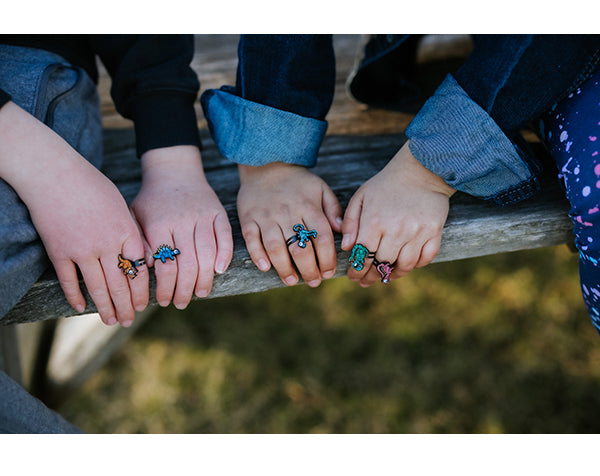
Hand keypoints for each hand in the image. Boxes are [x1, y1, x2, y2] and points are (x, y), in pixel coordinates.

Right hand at [0, 102, 147, 325]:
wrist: (54, 173)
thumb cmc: (92, 185)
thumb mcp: (121, 206)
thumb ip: (130, 232)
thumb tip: (139, 257)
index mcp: (126, 232)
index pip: (139, 270)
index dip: (142, 291)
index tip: (144, 304)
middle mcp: (107, 244)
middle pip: (120, 284)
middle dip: (126, 306)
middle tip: (128, 321)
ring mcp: (81, 250)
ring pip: (97, 288)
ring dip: (105, 307)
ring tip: (110, 321)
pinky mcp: (59, 251)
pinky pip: (69, 280)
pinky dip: (74, 295)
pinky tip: (80, 307)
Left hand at [131, 146, 232, 308]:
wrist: (174, 170)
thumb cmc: (152, 200)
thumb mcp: (135, 218)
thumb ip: (140, 243)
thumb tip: (148, 268)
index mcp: (159, 225)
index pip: (165, 265)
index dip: (166, 287)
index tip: (164, 300)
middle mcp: (182, 221)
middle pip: (188, 264)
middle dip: (185, 289)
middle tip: (182, 302)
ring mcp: (202, 216)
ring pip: (207, 254)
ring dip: (204, 278)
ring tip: (200, 292)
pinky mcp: (217, 212)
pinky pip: (225, 237)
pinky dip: (224, 255)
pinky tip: (219, 271)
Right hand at [237, 162, 341, 286]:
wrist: (266, 164)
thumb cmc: (297, 182)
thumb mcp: (320, 189)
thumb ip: (333, 210)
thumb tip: (343, 233)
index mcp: (308, 206)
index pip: (322, 238)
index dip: (327, 259)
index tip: (328, 272)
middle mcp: (288, 212)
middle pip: (300, 247)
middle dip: (308, 269)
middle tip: (313, 281)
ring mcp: (267, 216)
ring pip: (275, 247)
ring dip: (284, 268)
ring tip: (291, 280)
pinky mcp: (249, 218)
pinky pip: (252, 240)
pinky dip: (258, 255)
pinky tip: (266, 267)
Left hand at [341, 140, 454, 285]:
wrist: (419, 170)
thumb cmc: (385, 185)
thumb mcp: (361, 198)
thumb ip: (350, 223)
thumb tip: (347, 248)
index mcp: (374, 222)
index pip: (362, 256)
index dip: (357, 271)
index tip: (354, 277)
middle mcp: (396, 230)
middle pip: (382, 264)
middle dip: (371, 276)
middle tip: (366, 281)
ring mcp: (417, 232)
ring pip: (404, 266)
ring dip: (393, 275)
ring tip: (385, 276)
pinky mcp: (434, 232)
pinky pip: (426, 258)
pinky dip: (416, 265)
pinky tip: (406, 265)